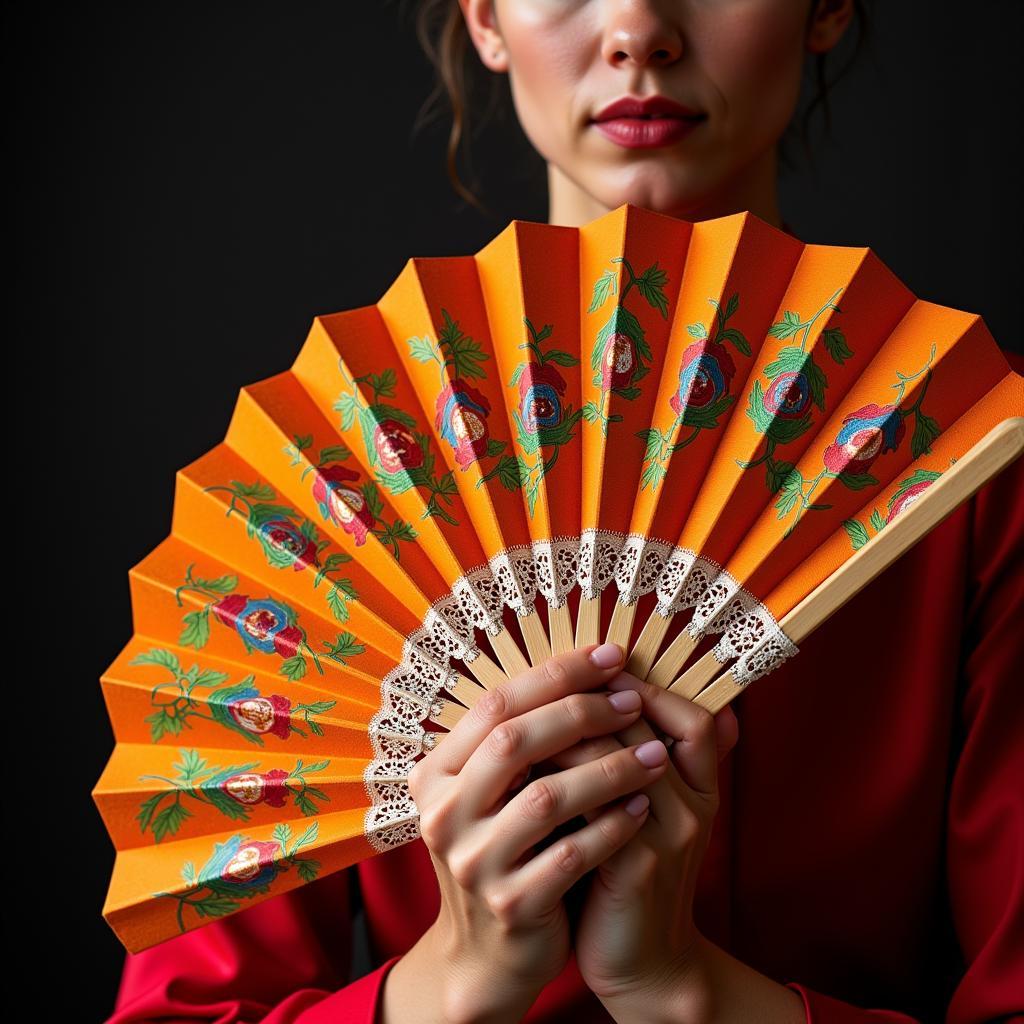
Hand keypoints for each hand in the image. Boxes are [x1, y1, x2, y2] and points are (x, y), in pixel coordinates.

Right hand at [396, 643, 673, 1023]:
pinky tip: (641, 809)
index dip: (556, 674)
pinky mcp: (510, 905)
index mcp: (436, 773)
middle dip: (582, 712)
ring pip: (548, 798)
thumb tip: (590, 668)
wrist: (488, 954)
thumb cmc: (505, 850)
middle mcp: (443, 813)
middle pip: (514, 741)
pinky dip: (612, 827)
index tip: (610, 656)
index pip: (496, 704)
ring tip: (655, 756)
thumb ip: (524, 741)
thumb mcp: (493, 795)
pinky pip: (572, 855)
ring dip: (610, 769)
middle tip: (633, 699)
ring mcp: (474, 862)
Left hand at [551, 669, 738, 1016]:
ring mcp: (668, 838)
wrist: (639, 961)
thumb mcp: (641, 812)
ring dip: (567, 733)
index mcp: (700, 789)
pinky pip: (596, 805)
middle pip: (647, 726)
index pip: (694, 719)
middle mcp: (693, 807)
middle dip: (590, 700)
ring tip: (526, 722)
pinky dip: (558, 779)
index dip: (648, 690)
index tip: (597, 674)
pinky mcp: (636, 868)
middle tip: (544, 687)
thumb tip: (596, 698)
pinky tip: (524, 773)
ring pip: (619, 757)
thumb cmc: (626, 871)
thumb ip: (629, 761)